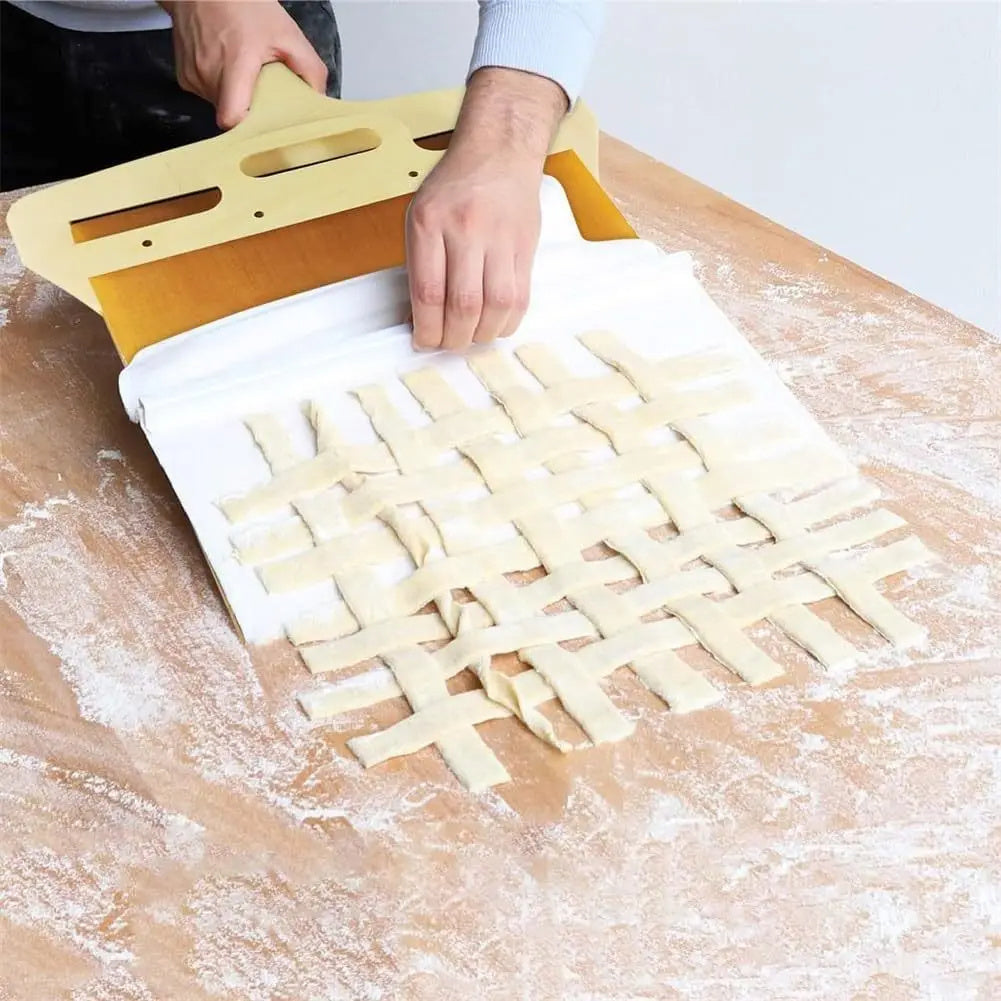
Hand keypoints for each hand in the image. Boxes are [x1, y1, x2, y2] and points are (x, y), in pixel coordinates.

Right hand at [160, 0, 326, 128]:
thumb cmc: (240, 3)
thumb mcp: (287, 33)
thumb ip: (310, 68)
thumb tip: (319, 98)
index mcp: (234, 64)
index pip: (232, 118)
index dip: (249, 130)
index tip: (263, 127)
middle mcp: (208, 73)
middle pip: (232, 115)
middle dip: (251, 108)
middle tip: (263, 90)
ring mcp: (193, 77)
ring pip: (221, 106)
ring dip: (237, 96)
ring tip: (244, 71)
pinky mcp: (185, 78)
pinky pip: (208, 95)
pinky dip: (221, 87)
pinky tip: (228, 66)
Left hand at [406, 68, 567, 351]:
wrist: (501, 150)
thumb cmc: (456, 186)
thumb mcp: (421, 214)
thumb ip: (420, 263)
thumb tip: (420, 317)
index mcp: (429, 222)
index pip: (428, 292)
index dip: (426, 328)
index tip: (423, 341)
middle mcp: (465, 229)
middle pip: (463, 305)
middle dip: (453, 338)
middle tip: (447, 344)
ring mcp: (499, 237)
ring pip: (495, 306)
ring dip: (482, 334)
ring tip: (471, 337)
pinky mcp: (525, 246)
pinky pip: (520, 297)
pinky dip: (506, 322)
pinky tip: (495, 325)